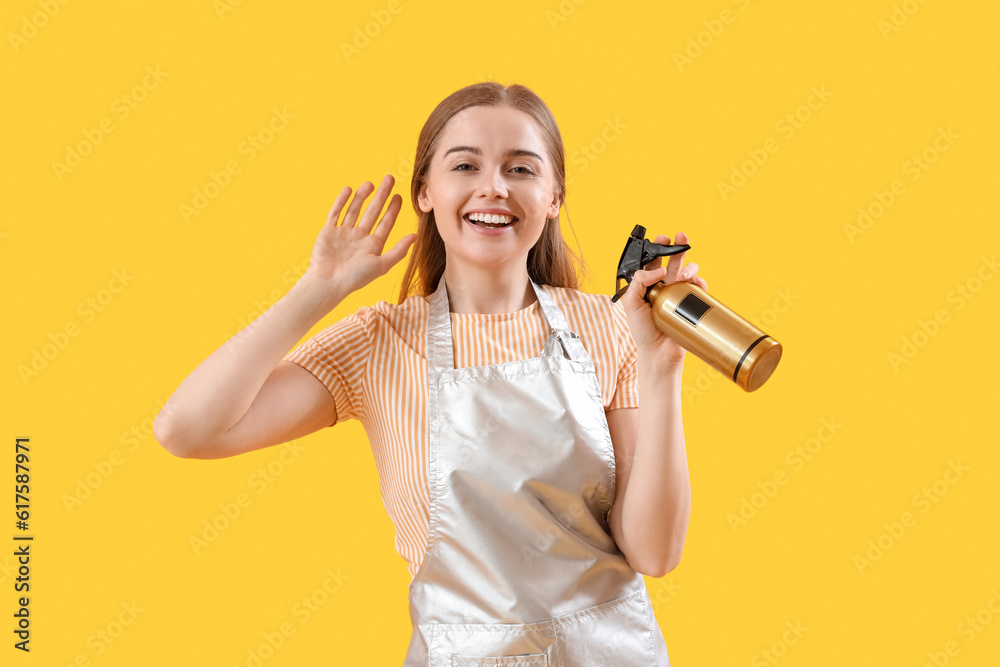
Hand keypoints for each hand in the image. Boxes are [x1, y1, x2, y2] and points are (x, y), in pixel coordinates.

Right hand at [300, 174, 416, 301]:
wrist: (328, 283)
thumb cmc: (355, 278)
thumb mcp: (381, 265)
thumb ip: (398, 251)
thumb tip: (415, 236)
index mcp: (373, 245)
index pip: (385, 223)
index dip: (393, 209)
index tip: (399, 196)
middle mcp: (360, 237)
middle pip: (373, 212)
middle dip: (381, 195)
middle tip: (389, 179)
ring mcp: (344, 233)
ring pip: (355, 210)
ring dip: (362, 196)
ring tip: (370, 184)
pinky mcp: (329, 231)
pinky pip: (336, 213)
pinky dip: (341, 202)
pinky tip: (349, 190)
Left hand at [618, 232, 707, 368]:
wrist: (658, 352)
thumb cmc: (642, 330)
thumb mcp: (631, 303)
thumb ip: (638, 282)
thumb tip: (658, 269)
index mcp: (648, 284)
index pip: (653, 261)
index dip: (658, 248)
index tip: (662, 238)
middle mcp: (664, 286)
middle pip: (673, 260)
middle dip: (678, 246)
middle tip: (680, 237)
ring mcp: (679, 293)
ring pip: (688, 270)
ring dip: (688, 266)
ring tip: (683, 274)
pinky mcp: (691, 303)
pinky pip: (699, 286)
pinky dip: (699, 280)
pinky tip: (693, 282)